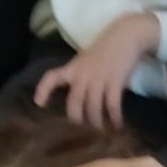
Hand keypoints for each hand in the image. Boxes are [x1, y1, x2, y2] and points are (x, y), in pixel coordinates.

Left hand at [33, 12, 159, 129]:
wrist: (127, 34)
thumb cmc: (107, 49)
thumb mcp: (88, 62)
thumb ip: (82, 79)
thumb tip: (82, 104)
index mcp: (74, 68)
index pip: (53, 77)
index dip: (44, 90)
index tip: (39, 104)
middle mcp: (83, 74)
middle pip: (74, 103)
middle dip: (78, 120)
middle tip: (84, 132)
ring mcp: (98, 77)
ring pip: (92, 108)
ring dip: (97, 123)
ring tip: (102, 131)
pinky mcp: (114, 80)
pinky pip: (111, 105)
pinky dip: (114, 118)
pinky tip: (117, 125)